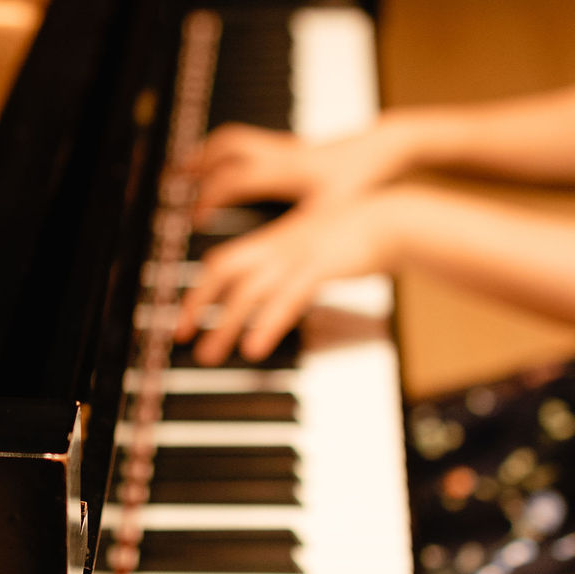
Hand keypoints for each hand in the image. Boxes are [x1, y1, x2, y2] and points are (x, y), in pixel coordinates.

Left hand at [174, 192, 405, 364]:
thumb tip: (271, 294)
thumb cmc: (357, 237)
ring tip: (210, 355)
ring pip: (249, 290)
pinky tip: (254, 347)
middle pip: (223, 269)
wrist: (394, 218)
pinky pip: (286, 299)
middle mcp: (279, 245)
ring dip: (224, 324)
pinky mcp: (321, 268)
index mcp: (275, 240)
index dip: (197, 288)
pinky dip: (266, 324)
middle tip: (180, 336)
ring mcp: (298, 255)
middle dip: (196, 303)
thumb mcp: (313, 248)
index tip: (183, 318)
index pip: (222, 260)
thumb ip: (289, 267)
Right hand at [189, 121, 414, 221]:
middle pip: (224, 148)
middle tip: (169, 181)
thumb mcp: (334, 210)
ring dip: (204, 154)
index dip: (211, 197)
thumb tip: (286, 263)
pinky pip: (246, 145)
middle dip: (194, 164)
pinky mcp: (288, 146)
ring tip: (181, 171)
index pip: (235, 178)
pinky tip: (221, 170)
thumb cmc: (364, 179)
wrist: (385, 145)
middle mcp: (278, 153)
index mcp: (286, 171)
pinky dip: (225, 155)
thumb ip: (305, 232)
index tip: (196, 217)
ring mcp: (281, 146)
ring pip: (231, 140)